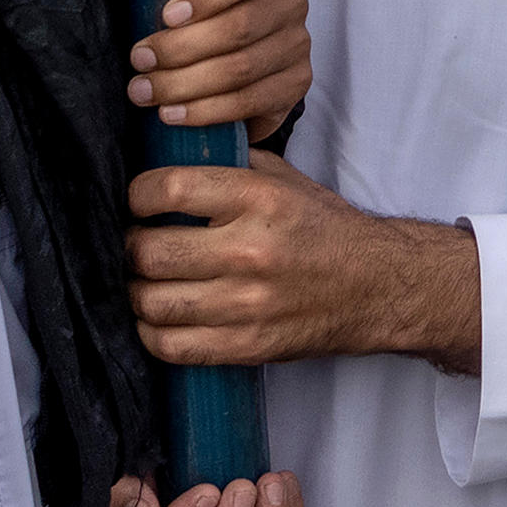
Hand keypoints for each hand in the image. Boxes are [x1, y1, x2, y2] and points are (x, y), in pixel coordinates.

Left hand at [126, 156, 479, 369]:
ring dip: (136, 292)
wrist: (378, 286)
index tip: (140, 202)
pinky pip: (172, 346)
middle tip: (136, 244)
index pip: (166, 190)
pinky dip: (152, 333)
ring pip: (152, 303)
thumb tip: (166, 159)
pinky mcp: (249, 345)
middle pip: (148, 252)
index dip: (137, 195)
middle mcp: (250, 250)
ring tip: (146, 281)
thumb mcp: (282, 178)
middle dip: (129, 248)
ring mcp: (247, 304)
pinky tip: (159, 318)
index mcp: (257, 198)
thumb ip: (227, 166)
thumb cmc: (324, 228)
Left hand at [130, 0, 307, 133]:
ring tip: (145, 92)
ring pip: (241, 69)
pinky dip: (208, 112)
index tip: (165, 15)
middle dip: (179, 50)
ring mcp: (297, 45)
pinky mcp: (296, 84)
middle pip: (238, 27)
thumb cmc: (196, 10)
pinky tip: (175, 114)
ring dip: (185, 86)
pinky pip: (251, 102)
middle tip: (139, 61)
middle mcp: (289, 2)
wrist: (232, 55)